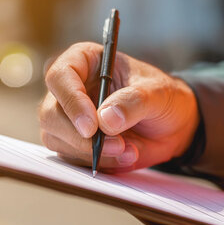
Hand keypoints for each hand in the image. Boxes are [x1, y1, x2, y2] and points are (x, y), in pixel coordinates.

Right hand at [38, 42, 198, 172]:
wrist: (173, 125)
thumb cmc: (162, 97)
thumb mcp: (157, 92)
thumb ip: (133, 102)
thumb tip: (105, 120)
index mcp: (84, 61)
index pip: (60, 76)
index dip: (71, 101)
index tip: (91, 125)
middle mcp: (70, 89)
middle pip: (50, 113)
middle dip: (80, 136)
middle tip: (116, 144)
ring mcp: (68, 118)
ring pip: (56, 139)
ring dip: (91, 153)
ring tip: (128, 150)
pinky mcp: (74, 144)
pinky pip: (72, 159)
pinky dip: (98, 163)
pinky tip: (126, 156)